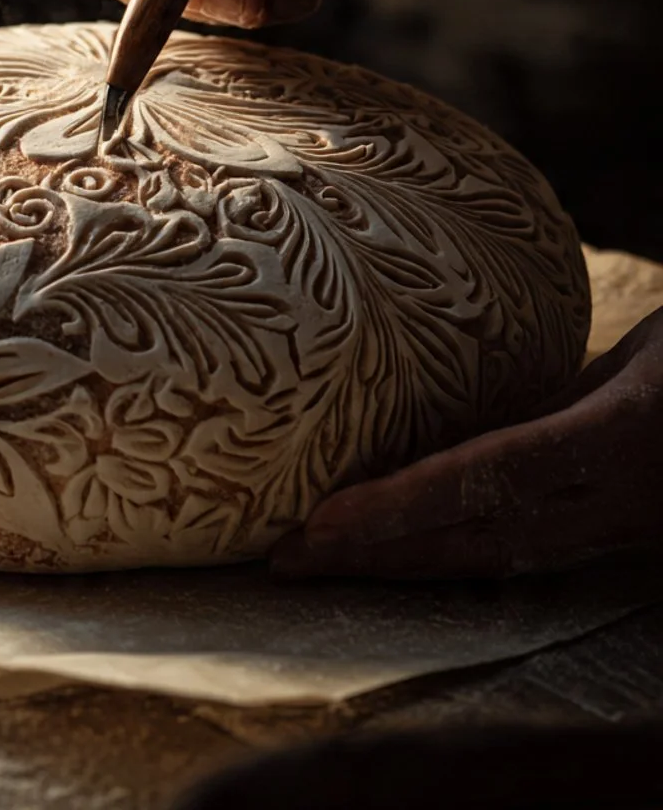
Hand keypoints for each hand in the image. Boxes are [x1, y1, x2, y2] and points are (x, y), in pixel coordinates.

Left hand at [270, 308, 662, 579]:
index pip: (488, 481)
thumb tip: (475, 414)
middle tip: (285, 560)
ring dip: (403, 562)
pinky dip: (454, 552)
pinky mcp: (623, 531)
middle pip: (474, 539)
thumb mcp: (645, 350)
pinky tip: (406, 553)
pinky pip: (527, 548)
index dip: (399, 507)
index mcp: (622, 441)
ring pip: (494, 555)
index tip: (321, 524)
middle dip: (375, 556)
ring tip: (323, 561)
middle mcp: (618, 500)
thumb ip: (564, 385)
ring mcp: (622, 525)